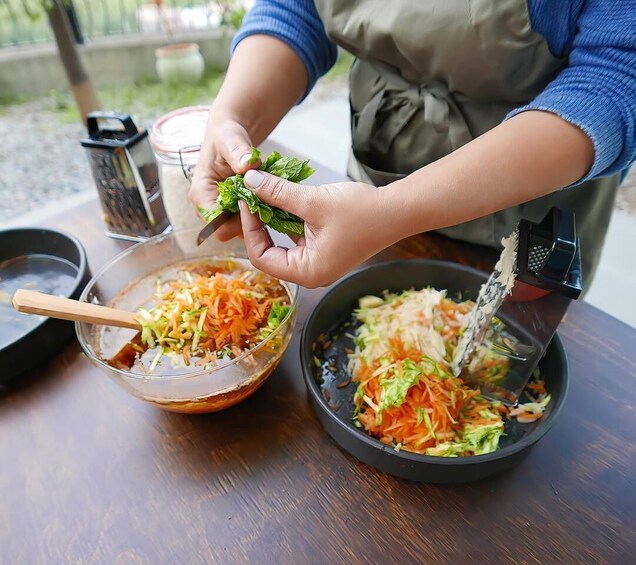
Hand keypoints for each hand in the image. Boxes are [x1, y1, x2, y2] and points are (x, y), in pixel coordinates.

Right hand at [188, 119, 258, 240]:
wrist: (229, 136)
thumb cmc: (225, 137)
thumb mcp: (231, 139)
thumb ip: (238, 151)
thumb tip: (247, 164)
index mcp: (200, 195)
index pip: (216, 224)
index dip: (238, 218)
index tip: (257, 201)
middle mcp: (206, 208)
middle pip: (228, 230)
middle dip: (249, 218)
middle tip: (267, 199)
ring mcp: (219, 212)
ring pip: (239, 229)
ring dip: (256, 217)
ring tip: (269, 198)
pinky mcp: (231, 213)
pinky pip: (246, 223)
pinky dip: (258, 214)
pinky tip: (268, 201)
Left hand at [238, 169, 403, 287]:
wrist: (398, 211)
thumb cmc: (361, 211)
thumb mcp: (313, 201)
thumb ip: (278, 193)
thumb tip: (249, 181)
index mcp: (307, 272)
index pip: (261, 257)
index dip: (249, 228)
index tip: (246, 201)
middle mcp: (310, 272)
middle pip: (269, 251)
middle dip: (258, 223)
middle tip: (250, 196)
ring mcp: (317, 261)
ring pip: (282, 241)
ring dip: (271, 217)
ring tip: (262, 192)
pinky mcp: (323, 248)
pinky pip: (296, 235)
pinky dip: (287, 217)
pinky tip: (281, 196)